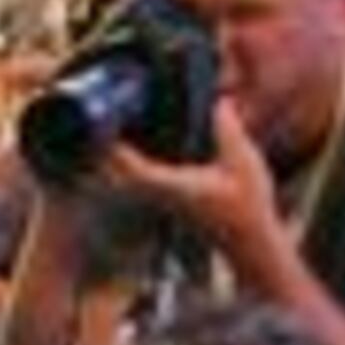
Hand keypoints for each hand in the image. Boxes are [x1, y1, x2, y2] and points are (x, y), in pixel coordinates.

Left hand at [103, 98, 285, 279]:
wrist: (249, 244)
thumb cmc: (248, 207)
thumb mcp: (244, 162)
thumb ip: (229, 131)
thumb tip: (219, 101)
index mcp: (176, 186)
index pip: (136, 170)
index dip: (118, 152)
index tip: (105, 129)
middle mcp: (163, 196)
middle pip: (120, 176)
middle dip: (104, 153)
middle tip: (95, 123)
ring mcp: (162, 202)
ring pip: (125, 182)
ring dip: (112, 161)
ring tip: (106, 131)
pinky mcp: (167, 202)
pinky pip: (137, 183)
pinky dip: (127, 166)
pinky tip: (130, 150)